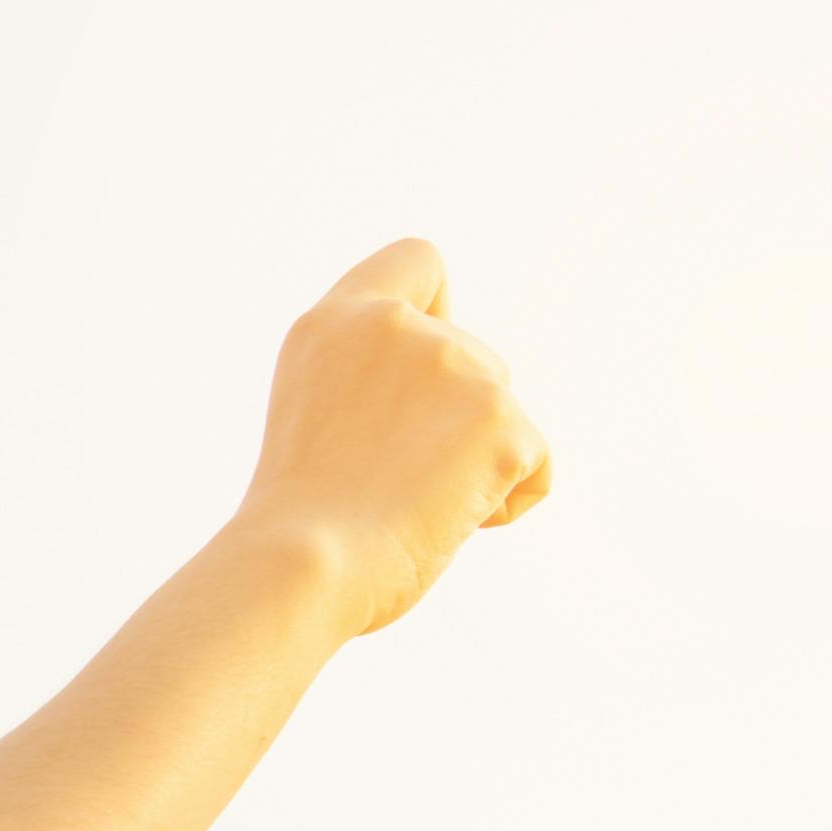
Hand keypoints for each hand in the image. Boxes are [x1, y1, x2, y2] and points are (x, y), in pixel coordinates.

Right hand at [229, 238, 554, 634]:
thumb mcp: (317, 414)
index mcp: (337, 323)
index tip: (414, 374)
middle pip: (476, 356)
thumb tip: (445, 409)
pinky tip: (451, 525)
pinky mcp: (502, 421)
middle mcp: (399, 329)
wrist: (300, 568)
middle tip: (394, 478)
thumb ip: (372, 379)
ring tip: (414, 506)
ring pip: (503, 412)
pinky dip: (506, 501)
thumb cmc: (296, 522)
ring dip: (477, 461)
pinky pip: (535, 464)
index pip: (418, 262)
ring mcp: (457, 368)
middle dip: (457, 418)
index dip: (436, 311)